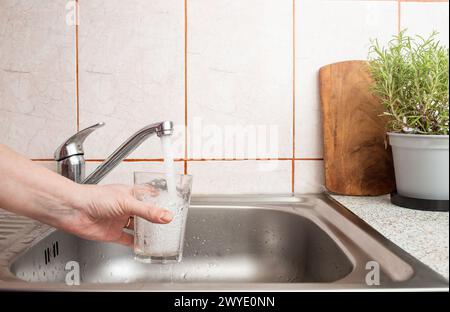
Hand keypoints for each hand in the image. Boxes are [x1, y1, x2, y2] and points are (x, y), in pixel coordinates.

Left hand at [57, 184, 172, 246]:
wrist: (74, 210)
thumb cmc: (94, 198)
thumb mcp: (127, 202)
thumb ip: (148, 211)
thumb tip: (166, 216)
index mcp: (129, 194)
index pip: (148, 195)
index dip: (159, 199)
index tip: (170, 204)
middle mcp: (124, 207)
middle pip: (143, 213)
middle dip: (154, 218)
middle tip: (167, 223)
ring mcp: (118, 220)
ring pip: (136, 227)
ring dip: (146, 232)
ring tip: (159, 236)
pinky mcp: (112, 233)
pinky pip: (126, 239)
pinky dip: (134, 244)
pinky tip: (142, 246)